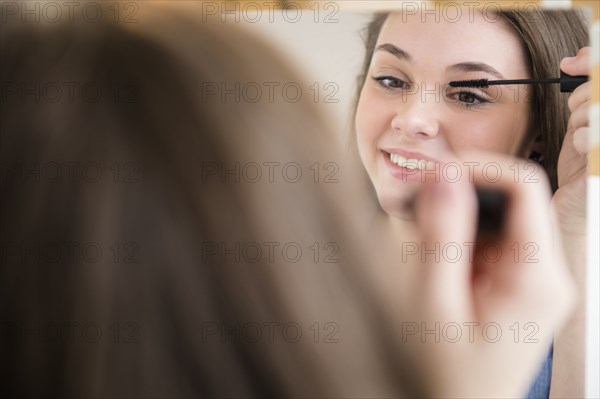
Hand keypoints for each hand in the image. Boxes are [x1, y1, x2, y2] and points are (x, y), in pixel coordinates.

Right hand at [406, 154, 575, 397]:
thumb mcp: (434, 303)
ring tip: (416, 219)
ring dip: (457, 208)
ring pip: (500, 214)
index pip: (524, 187)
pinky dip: (459, 230)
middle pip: (514, 196)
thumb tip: (444, 175)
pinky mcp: (518, 282)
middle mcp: (546, 274)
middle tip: (415, 194)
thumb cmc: (446, 374)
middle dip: (462, 186)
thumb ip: (441, 236)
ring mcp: (534, 278)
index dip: (477, 168)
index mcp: (536, 278)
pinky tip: (431, 242)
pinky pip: (492, 237)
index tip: (434, 174)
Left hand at [553, 47, 590, 234]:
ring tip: (579, 137)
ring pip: (594, 111)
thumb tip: (576, 58)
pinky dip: (579, 140)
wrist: (575, 209)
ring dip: (579, 119)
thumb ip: (586, 89)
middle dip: (583, 94)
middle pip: (599, 90)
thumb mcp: (583, 121)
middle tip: (574, 108)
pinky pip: (590, 137)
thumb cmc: (582, 166)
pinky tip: (581, 153)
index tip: (570, 64)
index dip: (593, 63)